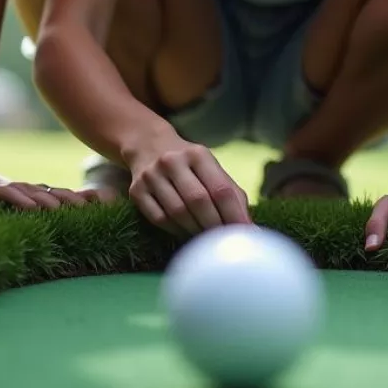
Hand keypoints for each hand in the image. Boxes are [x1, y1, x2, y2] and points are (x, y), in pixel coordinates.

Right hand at [0, 162, 110, 211]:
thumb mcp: (19, 206)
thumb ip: (43, 208)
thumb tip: (69, 216)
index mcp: (37, 195)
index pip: (64, 198)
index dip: (83, 202)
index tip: (104, 209)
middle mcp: (28, 190)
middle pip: (54, 195)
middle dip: (73, 202)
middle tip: (91, 212)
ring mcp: (11, 189)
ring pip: (34, 195)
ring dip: (50, 202)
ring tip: (64, 211)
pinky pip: (8, 194)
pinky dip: (21, 200)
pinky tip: (32, 207)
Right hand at [128, 137, 250, 234]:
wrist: (148, 145)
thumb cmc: (189, 164)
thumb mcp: (211, 168)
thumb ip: (232, 195)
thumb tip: (252, 231)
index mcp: (198, 154)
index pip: (220, 189)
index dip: (234, 215)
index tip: (246, 235)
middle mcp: (173, 161)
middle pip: (198, 201)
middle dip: (214, 226)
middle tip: (224, 242)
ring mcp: (152, 175)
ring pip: (177, 212)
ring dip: (195, 231)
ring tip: (205, 239)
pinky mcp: (136, 190)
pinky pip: (159, 218)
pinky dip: (175, 230)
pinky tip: (184, 232)